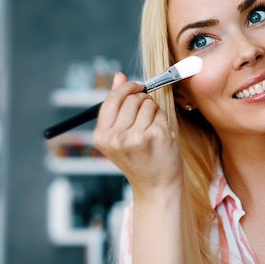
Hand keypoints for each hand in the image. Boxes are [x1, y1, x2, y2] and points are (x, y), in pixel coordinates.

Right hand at [93, 72, 182, 200]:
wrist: (156, 187)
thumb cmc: (139, 160)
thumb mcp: (120, 135)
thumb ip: (118, 105)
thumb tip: (119, 76)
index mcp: (101, 136)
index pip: (112, 98)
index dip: (127, 87)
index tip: (138, 86)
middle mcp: (116, 137)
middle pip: (131, 99)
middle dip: (142, 100)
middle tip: (146, 116)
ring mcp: (136, 136)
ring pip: (147, 103)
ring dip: (153, 110)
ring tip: (152, 129)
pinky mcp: (156, 135)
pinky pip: (161, 113)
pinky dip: (163, 120)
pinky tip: (160, 135)